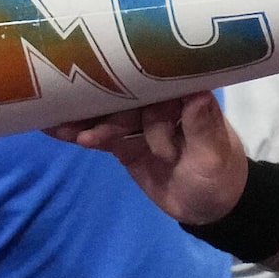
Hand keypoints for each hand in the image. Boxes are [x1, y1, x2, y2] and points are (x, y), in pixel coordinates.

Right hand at [47, 94, 251, 223]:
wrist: (211, 209)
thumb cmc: (220, 176)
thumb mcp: (212, 155)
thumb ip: (201, 127)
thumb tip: (196, 95)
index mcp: (186, 97)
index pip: (157, 78)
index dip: (131, 74)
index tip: (105, 68)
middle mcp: (162, 104)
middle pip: (126, 96)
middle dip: (101, 102)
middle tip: (72, 104)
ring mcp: (141, 125)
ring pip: (110, 117)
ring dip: (85, 119)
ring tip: (59, 123)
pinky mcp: (128, 145)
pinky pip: (103, 138)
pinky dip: (83, 135)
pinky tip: (58, 132)